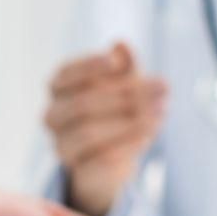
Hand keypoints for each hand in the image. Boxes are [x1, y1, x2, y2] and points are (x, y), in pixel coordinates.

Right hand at [44, 41, 166, 215]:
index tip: (114, 62)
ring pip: (89, 133)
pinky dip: (129, 144)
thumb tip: (121, 44)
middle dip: (126, 95)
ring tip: (159, 113)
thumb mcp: (125, 83)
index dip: (88, 67)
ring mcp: (63, 146)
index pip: (66, 74)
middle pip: (83, 104)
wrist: (112, 158)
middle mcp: (54, 116)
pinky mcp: (79, 171)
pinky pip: (102, 158)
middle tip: (162, 88)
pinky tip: (149, 134)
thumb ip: (124, 65)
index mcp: (59, 88)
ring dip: (129, 122)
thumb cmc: (116, 110)